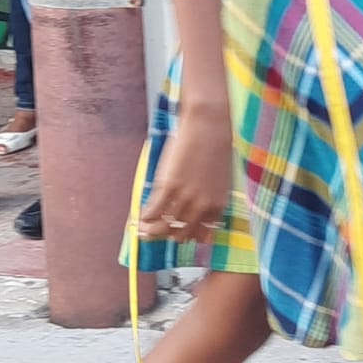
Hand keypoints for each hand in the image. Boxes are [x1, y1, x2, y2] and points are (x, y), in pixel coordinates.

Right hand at [138, 98, 232, 242]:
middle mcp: (202, 206)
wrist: (208, 126)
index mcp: (217, 206)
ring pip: (165, 226)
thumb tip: (199, 210)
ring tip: (145, 231)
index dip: (189, 236)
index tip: (179, 234)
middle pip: (182, 233)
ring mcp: (185, 198)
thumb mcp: (220, 179)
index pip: (202, 234)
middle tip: (158, 233)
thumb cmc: (217, 147)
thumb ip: (212, 197)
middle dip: (169, 236)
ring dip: (153, 230)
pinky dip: (146, 216)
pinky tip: (142, 216)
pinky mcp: (169, 186)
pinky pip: (154, 210)